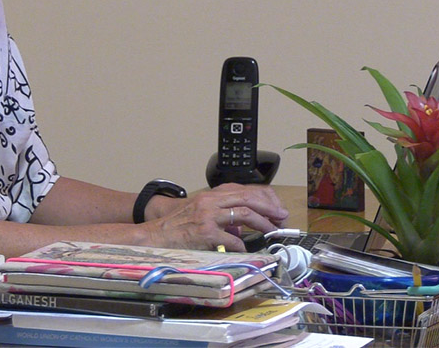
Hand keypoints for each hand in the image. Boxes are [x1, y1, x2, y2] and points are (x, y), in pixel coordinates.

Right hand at [142, 183, 288, 251]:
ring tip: (271, 231)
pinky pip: (231, 238)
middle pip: (249, 198)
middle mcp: (212, 201)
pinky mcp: (205, 233)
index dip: (265, 198)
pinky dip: (241, 244)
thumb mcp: (202, 211)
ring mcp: (209, 216)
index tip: (277, 208)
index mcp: (213, 194)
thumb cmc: (178, 224)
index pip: (246, 190)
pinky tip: (245, 248)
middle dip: (270, 208)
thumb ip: (222, 213)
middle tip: (282, 218)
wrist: (156, 233)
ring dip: (263, 224)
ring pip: (245, 214)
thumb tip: (241, 224)